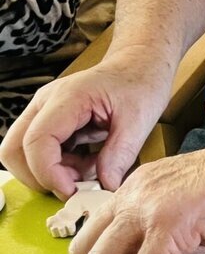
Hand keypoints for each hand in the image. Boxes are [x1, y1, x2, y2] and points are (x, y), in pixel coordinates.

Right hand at [0, 62, 171, 197]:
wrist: (141, 62)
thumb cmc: (141, 81)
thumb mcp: (140, 119)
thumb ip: (121, 153)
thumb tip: (105, 186)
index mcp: (68, 98)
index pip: (36, 141)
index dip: (48, 173)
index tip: (73, 191)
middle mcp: (46, 104)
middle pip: (15, 150)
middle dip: (39, 177)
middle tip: (76, 187)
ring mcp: (45, 112)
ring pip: (24, 153)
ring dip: (52, 172)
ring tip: (90, 170)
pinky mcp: (52, 122)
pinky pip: (42, 151)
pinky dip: (61, 166)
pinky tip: (90, 162)